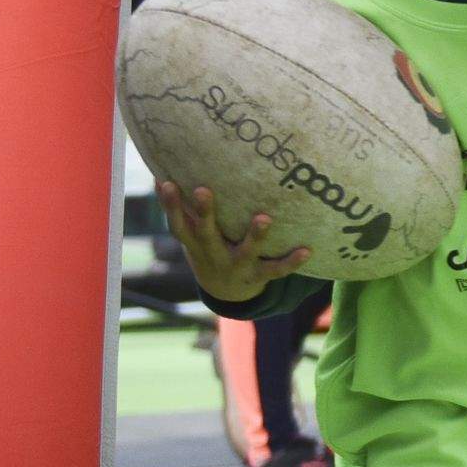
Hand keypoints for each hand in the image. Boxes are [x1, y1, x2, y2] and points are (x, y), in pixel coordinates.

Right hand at [157, 179, 313, 303]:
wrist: (225, 292)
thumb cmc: (207, 248)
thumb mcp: (191, 233)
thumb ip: (181, 208)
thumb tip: (159, 174)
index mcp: (195, 243)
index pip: (177, 223)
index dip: (170, 205)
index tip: (165, 182)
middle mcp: (213, 254)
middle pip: (206, 233)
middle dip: (204, 212)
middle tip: (202, 190)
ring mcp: (236, 266)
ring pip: (245, 252)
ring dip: (255, 236)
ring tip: (264, 218)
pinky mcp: (258, 276)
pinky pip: (275, 270)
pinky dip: (291, 262)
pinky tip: (307, 250)